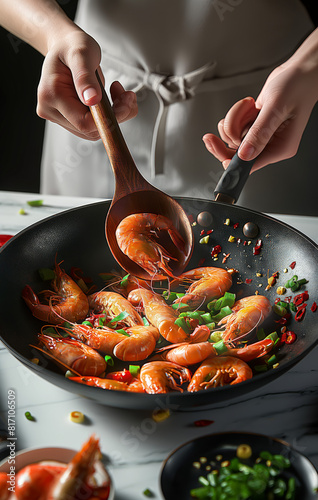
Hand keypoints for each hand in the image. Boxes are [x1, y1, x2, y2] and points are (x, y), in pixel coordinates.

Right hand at [37, 29, 137, 139]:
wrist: (65, 46)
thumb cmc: (72, 46)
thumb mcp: (81, 53)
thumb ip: (85, 76)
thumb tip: (91, 100)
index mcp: (50, 94)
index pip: (83, 122)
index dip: (108, 118)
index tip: (126, 102)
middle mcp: (50, 109)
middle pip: (89, 130)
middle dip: (114, 115)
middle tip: (127, 95)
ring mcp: (57, 116)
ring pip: (92, 131)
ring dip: (112, 115)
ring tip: (118, 93)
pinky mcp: (67, 119)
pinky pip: (91, 126)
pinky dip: (106, 115)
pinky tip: (111, 99)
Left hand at [203, 58, 317, 171]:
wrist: (299, 71)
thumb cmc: (296, 86)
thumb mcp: (276, 108)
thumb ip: (260, 132)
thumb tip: (245, 154)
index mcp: (280, 148)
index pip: (250, 165)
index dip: (231, 161)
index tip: (217, 152)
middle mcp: (269, 145)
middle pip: (236, 155)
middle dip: (224, 141)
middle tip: (209, 137)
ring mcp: (260, 136)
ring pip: (233, 139)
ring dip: (234, 121)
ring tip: (249, 106)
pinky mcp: (254, 126)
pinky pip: (235, 127)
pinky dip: (236, 115)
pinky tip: (250, 104)